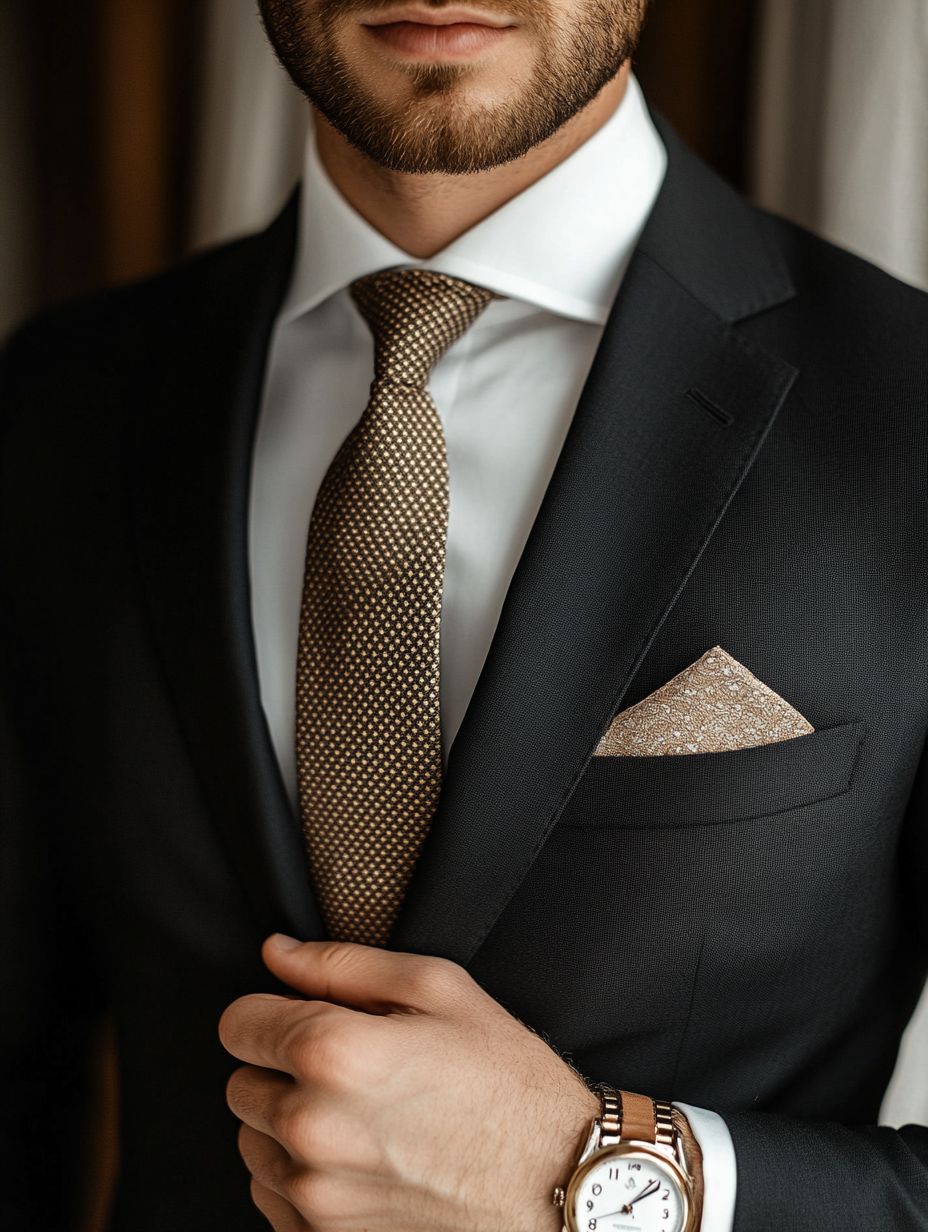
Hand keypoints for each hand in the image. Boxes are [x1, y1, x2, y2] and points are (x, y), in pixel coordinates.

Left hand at [219, 935, 599, 1231]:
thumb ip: (343, 964)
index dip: (271, 1012)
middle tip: (349, 1069)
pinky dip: (304, 1179)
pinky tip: (363, 1161)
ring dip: (289, 1127)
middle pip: (239, 1085)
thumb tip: (278, 953)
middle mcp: (311, 1130)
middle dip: (281, 1069)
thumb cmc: (507, 1082)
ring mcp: (317, 1197)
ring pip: (253, 1146)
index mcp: (335, 1054)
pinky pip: (274, 1202)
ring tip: (363, 1117)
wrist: (557, 1185)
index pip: (237, 1024)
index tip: (305, 1017)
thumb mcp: (439, 989)